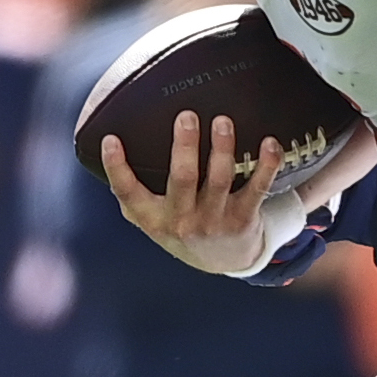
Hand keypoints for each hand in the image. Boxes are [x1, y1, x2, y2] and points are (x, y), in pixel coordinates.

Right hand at [100, 112, 294, 276]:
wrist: (220, 260)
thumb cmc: (179, 225)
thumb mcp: (150, 216)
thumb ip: (131, 190)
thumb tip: (107, 146)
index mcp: (152, 217)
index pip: (128, 191)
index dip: (116, 167)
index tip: (112, 139)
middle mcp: (182, 219)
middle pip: (183, 178)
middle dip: (185, 146)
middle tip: (186, 116)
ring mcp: (214, 220)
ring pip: (220, 179)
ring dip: (222, 147)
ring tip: (222, 121)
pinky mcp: (243, 218)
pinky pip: (258, 187)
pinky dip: (266, 164)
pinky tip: (270, 143)